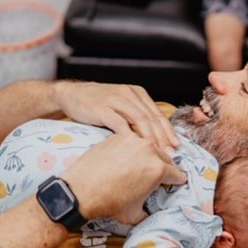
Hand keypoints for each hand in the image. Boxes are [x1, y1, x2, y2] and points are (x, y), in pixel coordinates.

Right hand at [54, 81, 179, 151]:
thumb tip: (155, 138)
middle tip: (171, 154)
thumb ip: (136, 117)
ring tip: (158, 153)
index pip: (157, 114)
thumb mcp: (121, 106)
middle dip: (163, 137)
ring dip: (151, 138)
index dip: (168, 131)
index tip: (177, 147)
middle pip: (152, 118)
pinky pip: (120, 124)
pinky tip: (136, 149)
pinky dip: (130, 137)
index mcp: (137, 93)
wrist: (70, 95)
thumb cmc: (97, 104)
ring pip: (140, 120)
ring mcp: (116, 100)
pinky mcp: (102, 108)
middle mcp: (129, 94)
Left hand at [62, 133, 186, 223]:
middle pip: (167, 158)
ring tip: (144, 164)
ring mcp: (134, 140)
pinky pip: (133, 142)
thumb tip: (149, 213)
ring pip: (151, 146)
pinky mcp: (119, 136)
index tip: (176, 182)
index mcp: (159, 170)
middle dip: (165, 167)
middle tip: (159, 175)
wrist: (81, 190)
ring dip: (150, 155)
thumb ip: (148, 212)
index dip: (178, 181)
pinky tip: (127, 158)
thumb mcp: (135, 214)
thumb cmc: (109, 202)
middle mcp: (149, 150)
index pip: (178, 174)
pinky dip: (133, 149)